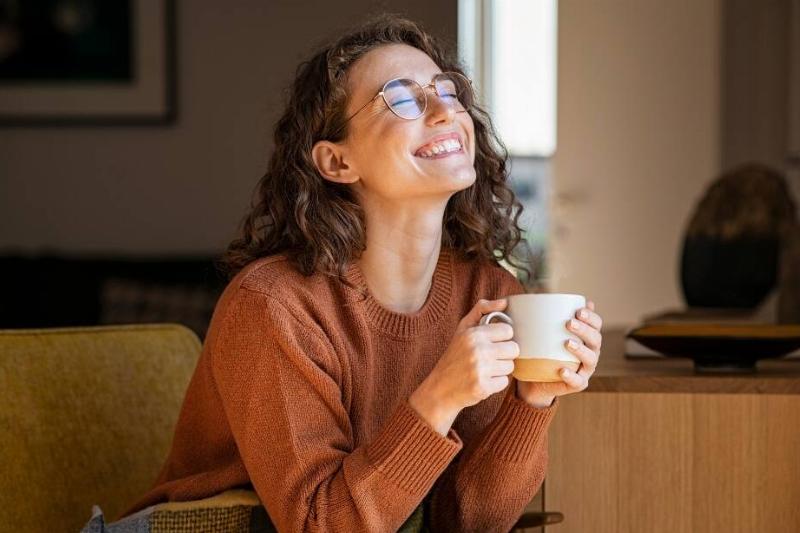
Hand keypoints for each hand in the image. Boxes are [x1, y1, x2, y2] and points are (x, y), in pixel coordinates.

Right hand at [409, 298, 519, 432]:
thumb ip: (482, 310)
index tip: (492, 342)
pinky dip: (495, 383)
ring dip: (500, 369)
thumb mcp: (462, 329)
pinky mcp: (483, 387)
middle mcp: (477, 350)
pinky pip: (504, 382)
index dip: (502, 338)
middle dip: (504, 354)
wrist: (439, 389)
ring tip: (484, 370)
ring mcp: (480, 369)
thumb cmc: (454, 356)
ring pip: (510, 366)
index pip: (508, 331)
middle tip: (489, 358)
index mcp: (473, 334)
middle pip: (513, 349)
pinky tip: (482, 381)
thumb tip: (504, 302)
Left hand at [516, 300, 602, 406]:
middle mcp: (591, 352)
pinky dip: (571, 376)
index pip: (596, 324)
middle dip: (585, 330)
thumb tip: (541, 295)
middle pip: (595, 339)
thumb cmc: (542, 350)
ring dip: (581, 350)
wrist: (536, 379)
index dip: (591, 317)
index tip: (578, 310)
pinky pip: (577, 381)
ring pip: (590, 359)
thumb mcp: (543, 332)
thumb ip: (546, 316)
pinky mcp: (577, 384)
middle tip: (569, 323)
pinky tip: (562, 370)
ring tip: (567, 343)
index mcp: (587, 337)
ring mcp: (585, 369)